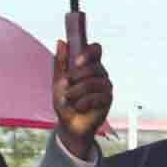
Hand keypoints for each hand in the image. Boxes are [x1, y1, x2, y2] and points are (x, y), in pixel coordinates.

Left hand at [53, 38, 113, 159]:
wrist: (69, 124)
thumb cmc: (65, 101)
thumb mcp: (58, 80)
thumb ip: (60, 62)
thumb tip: (61, 42)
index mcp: (88, 65)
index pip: (96, 50)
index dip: (88, 53)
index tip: (77, 62)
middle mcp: (99, 74)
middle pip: (94, 67)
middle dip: (76, 76)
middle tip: (66, 84)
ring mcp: (105, 87)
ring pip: (93, 83)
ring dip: (77, 91)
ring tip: (69, 98)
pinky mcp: (108, 100)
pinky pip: (97, 97)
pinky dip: (83, 103)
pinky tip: (78, 107)